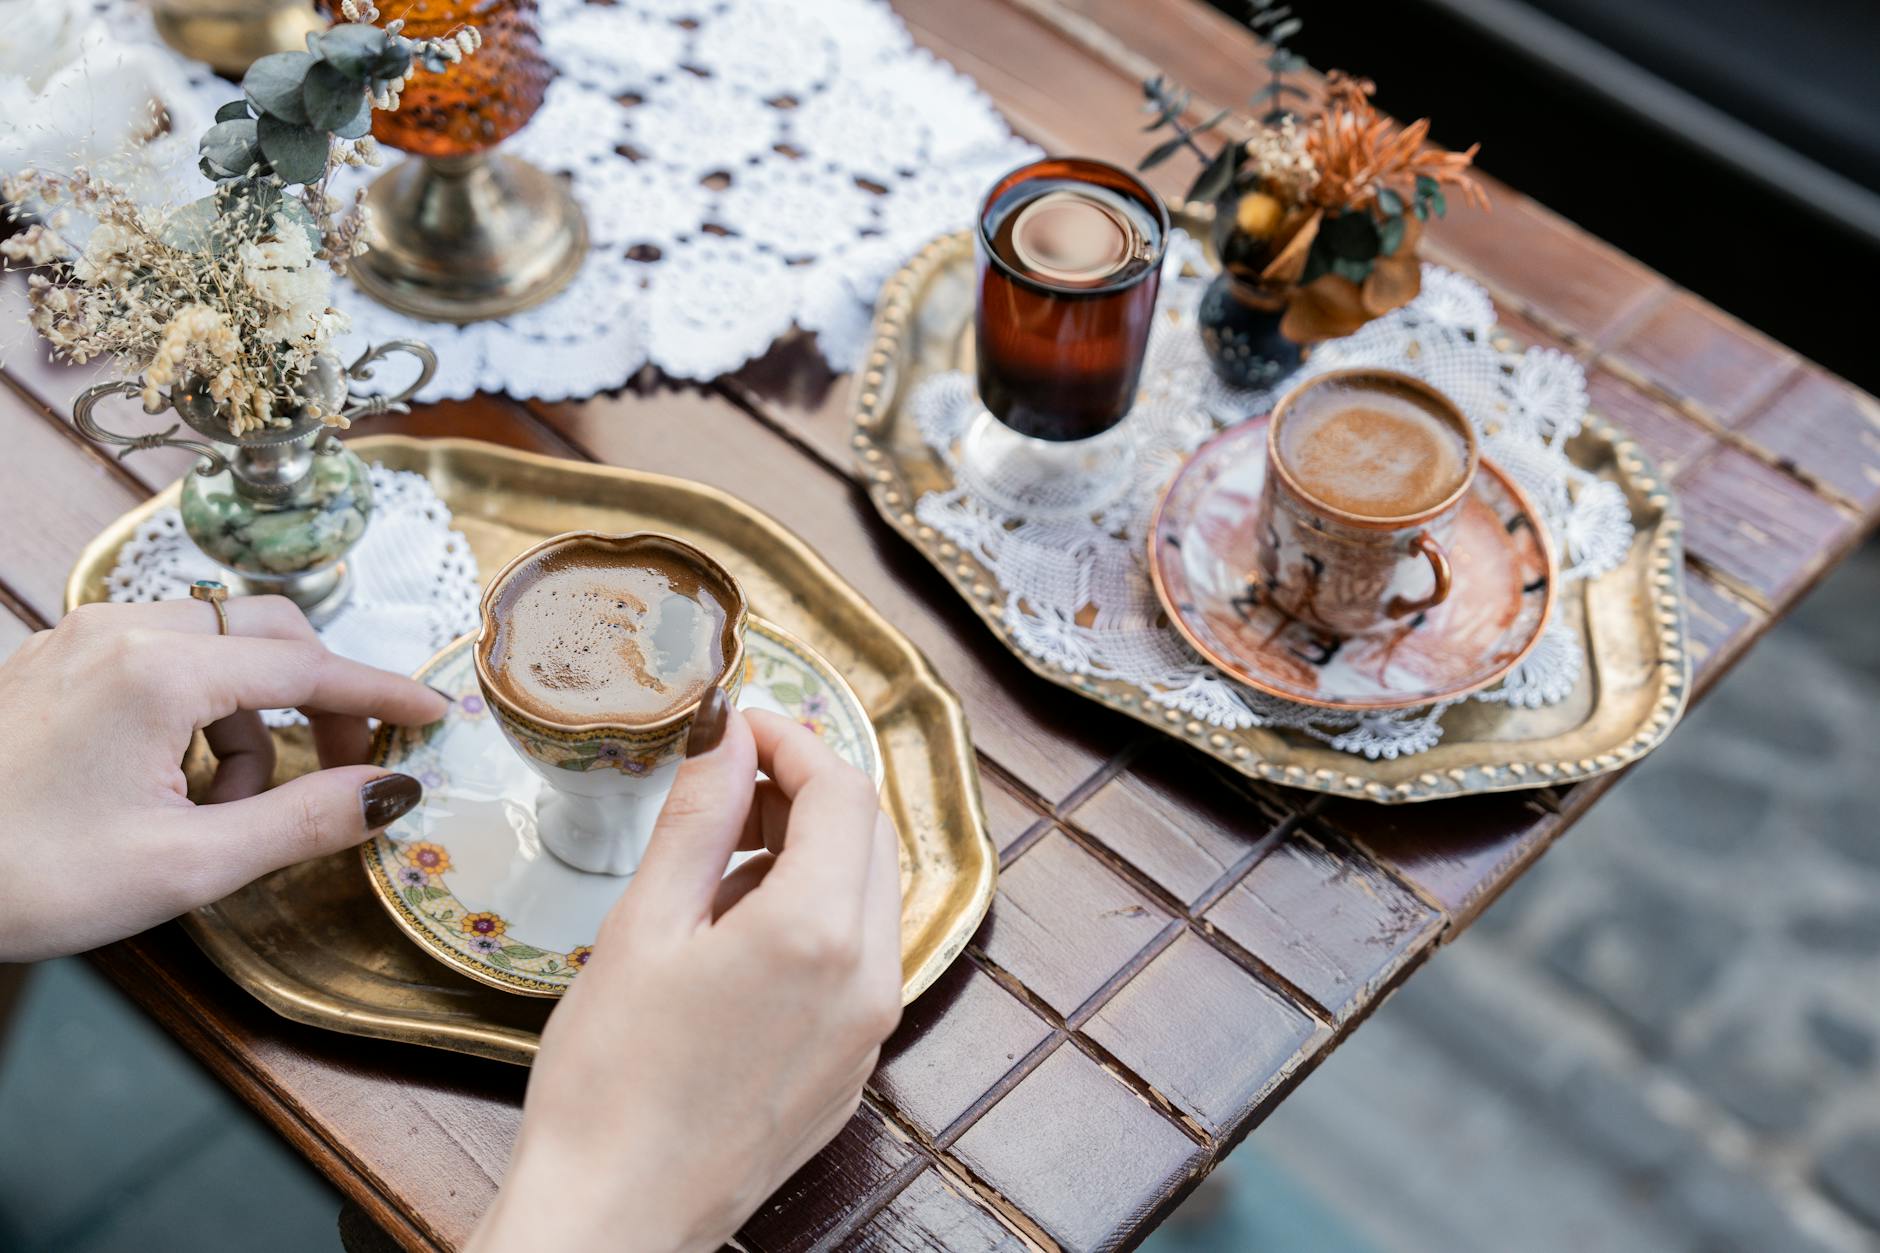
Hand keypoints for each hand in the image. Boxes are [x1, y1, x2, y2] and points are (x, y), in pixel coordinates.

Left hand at [0, 597, 446, 960]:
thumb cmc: (30, 876)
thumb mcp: (186, 865)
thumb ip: (304, 819)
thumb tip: (392, 790)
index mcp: (160, 672)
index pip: (309, 668)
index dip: (382, 693)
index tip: (436, 714)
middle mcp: (123, 630)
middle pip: (270, 634)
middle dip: (320, 698)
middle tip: (342, 768)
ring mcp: (83, 638)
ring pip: (218, 646)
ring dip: (251, 716)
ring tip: (224, 805)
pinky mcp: (57, 659)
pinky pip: (164, 657)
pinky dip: (198, 710)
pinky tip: (172, 781)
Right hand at [473, 699, 902, 1252]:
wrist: (613, 1219)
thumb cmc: (611, 1083)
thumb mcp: (644, 926)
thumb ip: (698, 818)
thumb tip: (724, 734)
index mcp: (820, 933)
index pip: (841, 790)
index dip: (791, 740)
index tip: (738, 725)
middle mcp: (870, 978)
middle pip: (869, 836)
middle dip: (807, 790)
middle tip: (727, 782)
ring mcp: (871, 1030)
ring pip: (867, 896)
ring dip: (810, 853)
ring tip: (716, 866)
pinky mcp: (854, 1066)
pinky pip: (856, 959)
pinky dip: (813, 918)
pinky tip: (735, 936)